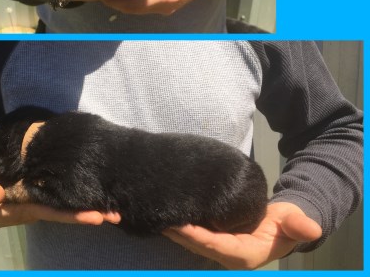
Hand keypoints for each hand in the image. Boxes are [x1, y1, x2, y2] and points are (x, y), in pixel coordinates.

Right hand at [0, 179, 120, 230]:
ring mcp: (45, 200)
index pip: (57, 213)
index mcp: (30, 209)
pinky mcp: (45, 191)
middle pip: (71, 212)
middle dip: (94, 214)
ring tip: (116, 207)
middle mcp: (42, 206)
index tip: (98, 217)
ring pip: (71, 203)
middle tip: (118, 214)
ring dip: (93, 205)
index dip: (76, 215)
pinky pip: (66, 193)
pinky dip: (82, 193)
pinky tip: (97, 189)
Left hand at [162, 202, 321, 269]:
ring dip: (174, 230)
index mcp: (244, 254)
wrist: (283, 224)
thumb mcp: (294, 222)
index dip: (197, 236)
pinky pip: (195, 233)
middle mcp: (228, 254)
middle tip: (158, 217)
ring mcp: (220, 247)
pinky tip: (166, 215)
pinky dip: (180, 226)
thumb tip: (312, 228)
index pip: (215, 246)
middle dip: (178, 233)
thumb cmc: (287, 222)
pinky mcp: (215, 238)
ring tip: (156, 215)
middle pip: (198, 244)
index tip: (179, 224)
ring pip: (193, 240)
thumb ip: (298, 225)